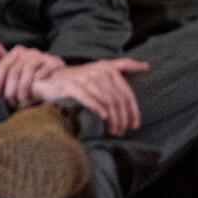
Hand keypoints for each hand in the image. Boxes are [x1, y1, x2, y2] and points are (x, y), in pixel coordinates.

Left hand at [0, 33, 66, 106]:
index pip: (3, 65)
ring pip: (28, 69)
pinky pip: (46, 68)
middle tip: (9, 100)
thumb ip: (2, 66)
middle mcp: (29, 52)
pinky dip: (41, 78)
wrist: (60, 83)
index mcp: (17, 53)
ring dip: (24, 86)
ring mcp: (43, 56)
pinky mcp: (55, 62)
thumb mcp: (17, 75)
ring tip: (22, 98)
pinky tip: (39, 86)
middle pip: (14, 69)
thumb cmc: (35, 81)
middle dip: (10, 87)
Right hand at [30, 58, 148, 134]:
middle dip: (123, 118)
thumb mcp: (101, 69)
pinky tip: (103, 118)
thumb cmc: (80, 78)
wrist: (50, 78)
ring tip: (114, 131)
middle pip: (118, 99)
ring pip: (106, 101)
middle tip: (122, 131)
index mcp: (108, 68)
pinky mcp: (72, 85)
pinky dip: (98, 109)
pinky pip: (88, 98)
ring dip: (113, 119)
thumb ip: (123, 66)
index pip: (127, 93)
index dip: (133, 111)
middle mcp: (98, 71)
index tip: (135, 125)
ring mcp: (84, 78)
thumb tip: (147, 66)